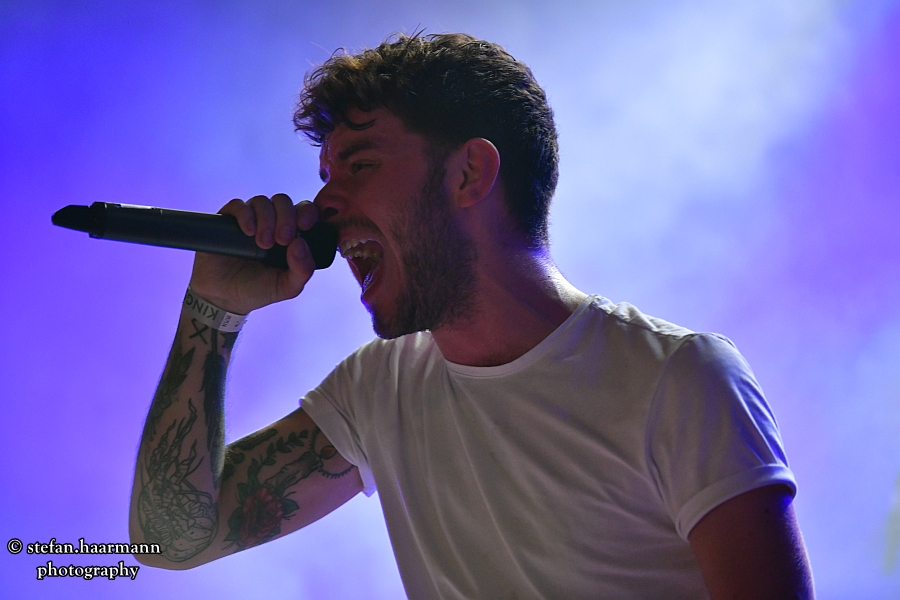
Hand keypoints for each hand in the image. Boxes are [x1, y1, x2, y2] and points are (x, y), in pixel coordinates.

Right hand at [188, 194, 318, 314]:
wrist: (224, 297)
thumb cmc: (258, 289)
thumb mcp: (286, 287)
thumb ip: (302, 271)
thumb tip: (300, 244)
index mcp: (291, 233)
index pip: (304, 210)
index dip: (307, 212)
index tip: (305, 225)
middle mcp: (271, 222)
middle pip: (283, 202)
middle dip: (286, 218)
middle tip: (282, 240)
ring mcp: (250, 219)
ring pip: (262, 202)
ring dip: (267, 219)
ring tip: (263, 243)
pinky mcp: (228, 220)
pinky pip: (238, 205)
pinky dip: (246, 215)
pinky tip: (248, 232)